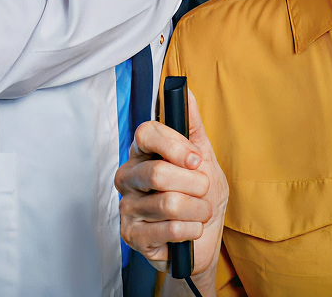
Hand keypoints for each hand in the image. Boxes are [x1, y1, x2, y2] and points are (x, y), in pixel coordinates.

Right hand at [115, 91, 227, 290]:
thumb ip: (193, 126)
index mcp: (143, 153)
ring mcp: (127, 207)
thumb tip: (186, 92)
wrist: (204, 239)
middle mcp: (129, 177)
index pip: (146, 133)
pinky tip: (192, 229)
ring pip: (168, 203)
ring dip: (198, 209)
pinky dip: (192, 229)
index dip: (174, 145)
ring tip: (202, 211)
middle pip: (157, 173)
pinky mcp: (132, 236)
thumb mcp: (204, 158)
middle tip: (204, 189)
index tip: (195, 159)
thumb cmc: (200, 196)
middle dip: (193, 184)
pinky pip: (169, 229)